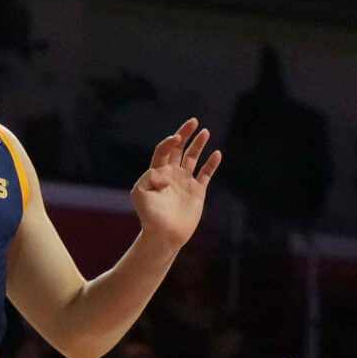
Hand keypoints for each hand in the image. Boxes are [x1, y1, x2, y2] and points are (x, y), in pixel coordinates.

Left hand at [130, 120, 218, 248]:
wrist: (164, 235)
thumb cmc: (149, 216)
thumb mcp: (140, 194)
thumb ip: (147, 177)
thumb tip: (163, 171)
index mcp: (157, 172)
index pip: (164, 150)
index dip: (170, 142)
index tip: (177, 139)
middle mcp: (172, 174)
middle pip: (179, 148)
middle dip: (185, 134)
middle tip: (193, 121)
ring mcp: (185, 181)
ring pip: (193, 158)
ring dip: (198, 144)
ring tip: (205, 132)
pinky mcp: (197, 191)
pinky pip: (206, 174)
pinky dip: (211, 163)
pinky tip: (217, 153)